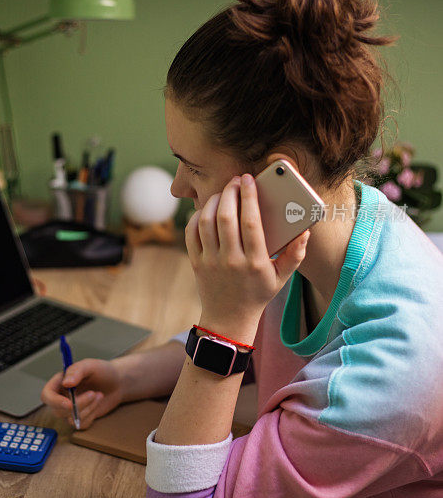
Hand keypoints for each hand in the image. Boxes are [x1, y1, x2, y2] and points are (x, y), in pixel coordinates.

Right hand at [41, 358, 124, 429]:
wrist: (118, 382)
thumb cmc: (102, 371)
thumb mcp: (90, 365)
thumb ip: (77, 371)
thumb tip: (66, 383)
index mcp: (59, 383)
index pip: (47, 395)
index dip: (54, 401)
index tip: (69, 403)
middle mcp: (62, 397)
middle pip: (58, 410)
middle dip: (78, 404)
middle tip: (93, 393)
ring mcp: (71, 410)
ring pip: (71, 418)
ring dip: (88, 407)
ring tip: (98, 394)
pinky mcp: (81, 418)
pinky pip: (82, 424)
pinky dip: (92, 414)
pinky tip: (98, 402)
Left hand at [185, 174, 309, 339]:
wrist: (230, 318)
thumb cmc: (258, 293)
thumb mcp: (282, 277)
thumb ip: (295, 254)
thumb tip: (306, 231)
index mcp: (255, 262)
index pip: (251, 222)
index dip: (250, 196)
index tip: (250, 179)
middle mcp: (231, 261)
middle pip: (226, 217)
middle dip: (231, 192)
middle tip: (236, 180)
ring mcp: (210, 261)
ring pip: (206, 221)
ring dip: (214, 201)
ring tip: (224, 192)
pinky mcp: (195, 262)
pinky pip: (191, 232)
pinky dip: (197, 216)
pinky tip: (208, 209)